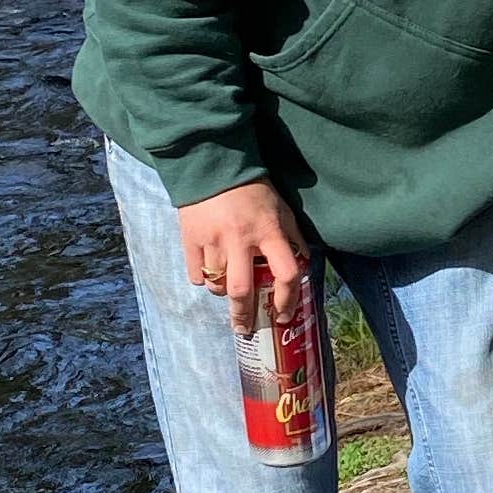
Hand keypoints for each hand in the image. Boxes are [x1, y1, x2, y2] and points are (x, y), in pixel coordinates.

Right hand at [175, 178, 311, 335]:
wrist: (213, 164)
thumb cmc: (253, 188)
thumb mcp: (281, 208)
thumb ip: (292, 236)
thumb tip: (302, 263)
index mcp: (268, 230)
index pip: (286, 273)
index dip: (287, 299)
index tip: (283, 314)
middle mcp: (241, 238)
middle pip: (243, 291)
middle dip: (244, 316)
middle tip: (245, 328)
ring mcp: (213, 240)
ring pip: (217, 285)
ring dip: (225, 294)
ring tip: (229, 290)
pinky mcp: (190, 238)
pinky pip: (196, 274)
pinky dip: (204, 280)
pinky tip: (211, 273)